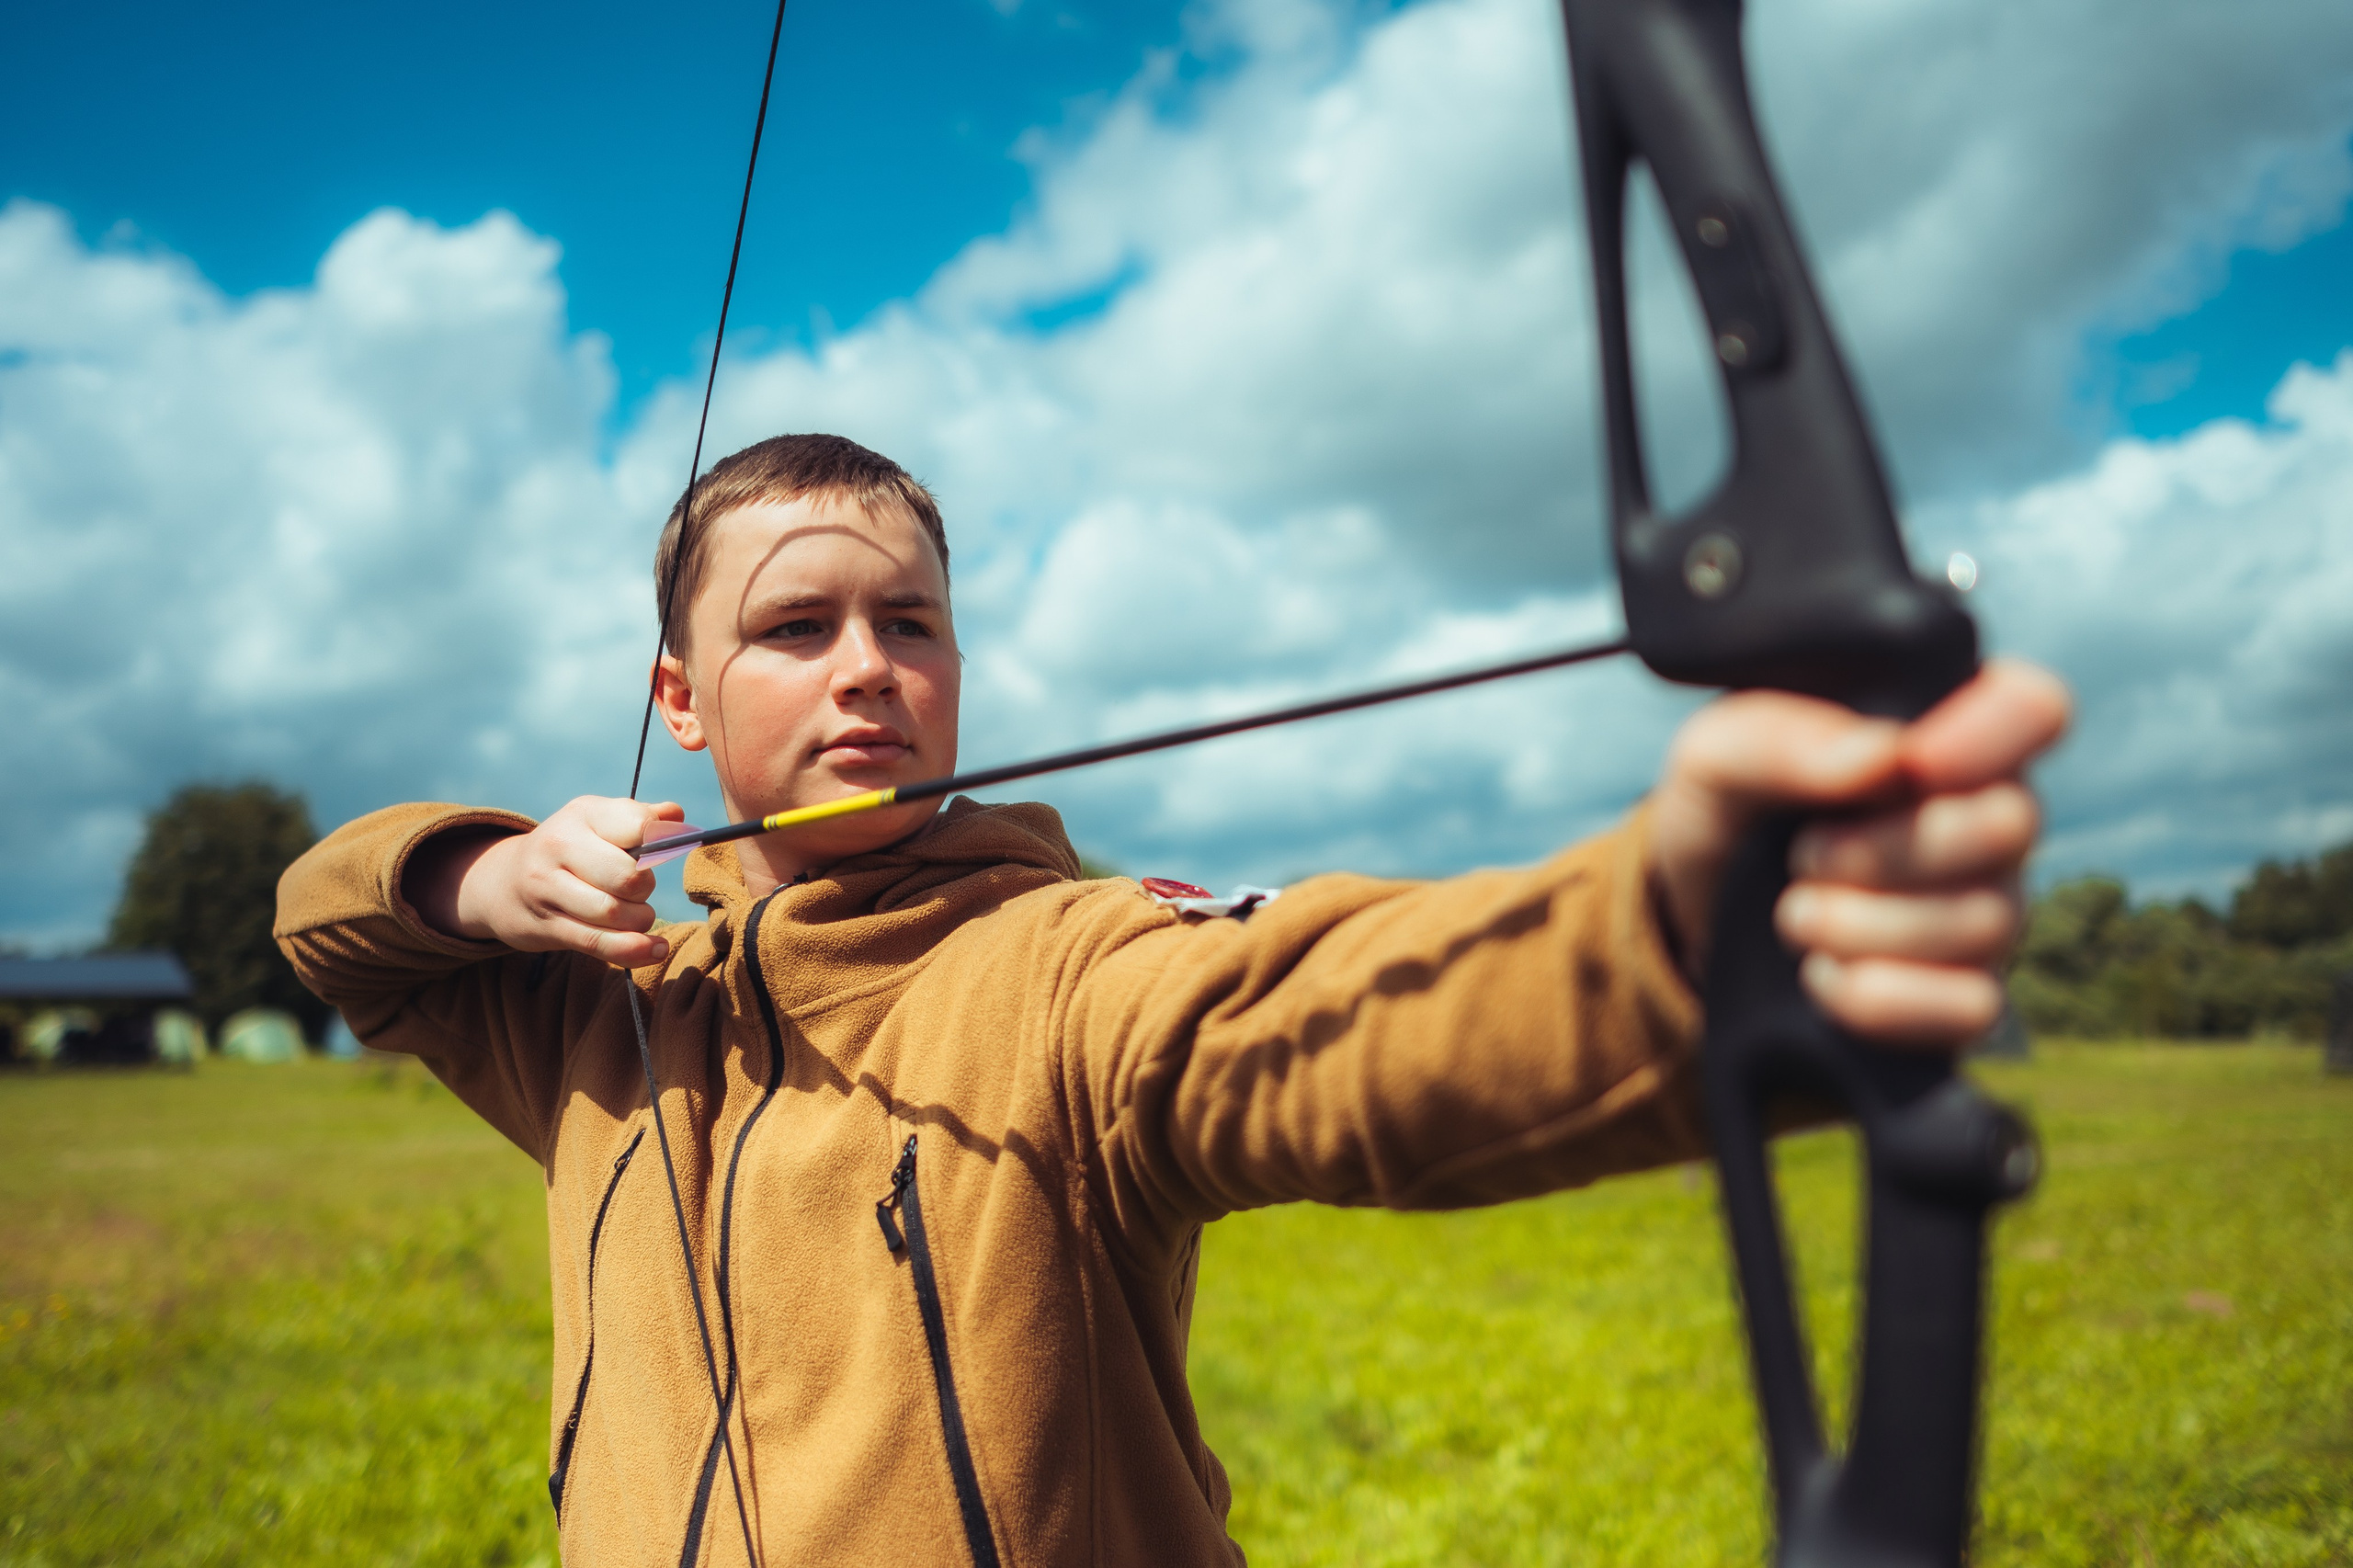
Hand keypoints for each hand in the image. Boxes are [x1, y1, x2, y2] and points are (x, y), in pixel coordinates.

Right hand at [403, 797, 684, 967]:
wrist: (504, 883)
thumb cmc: (571, 849)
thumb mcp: (599, 821)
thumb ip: (640, 817)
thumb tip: (676, 816)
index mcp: (582, 814)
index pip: (637, 825)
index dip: (660, 842)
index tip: (657, 852)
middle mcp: (558, 846)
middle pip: (628, 876)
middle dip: (645, 888)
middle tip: (639, 889)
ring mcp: (548, 888)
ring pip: (614, 913)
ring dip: (640, 920)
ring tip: (639, 915)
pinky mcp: (548, 926)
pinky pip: (599, 943)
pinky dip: (634, 950)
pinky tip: (656, 949)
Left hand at [1647, 659, 2070, 1047]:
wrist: (1691, 918)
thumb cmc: (1729, 809)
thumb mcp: (1716, 756)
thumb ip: (1781, 740)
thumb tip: (1885, 756)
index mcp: (1944, 732)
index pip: (2035, 707)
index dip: (1991, 732)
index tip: (1911, 760)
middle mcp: (1987, 818)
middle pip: (2012, 826)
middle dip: (1889, 850)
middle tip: (1802, 853)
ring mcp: (1987, 910)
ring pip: (1987, 922)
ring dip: (1861, 924)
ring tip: (1793, 912)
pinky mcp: (1965, 996)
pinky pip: (1973, 1006)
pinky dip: (1879, 997)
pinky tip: (1821, 975)